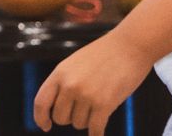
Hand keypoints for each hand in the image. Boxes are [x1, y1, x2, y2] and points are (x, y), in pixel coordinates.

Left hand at [33, 31, 153, 132]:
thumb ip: (63, 82)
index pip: (41, 102)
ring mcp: (87, 95)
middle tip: (83, 108)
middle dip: (70, 117)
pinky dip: (96, 134)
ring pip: (79, 124)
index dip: (40, 118)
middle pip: (61, 118)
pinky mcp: (104, 104)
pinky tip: (98, 134)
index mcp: (60, 73)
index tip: (45, 126)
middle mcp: (70, 85)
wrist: (130, 46)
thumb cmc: (104, 55)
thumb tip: (55, 108)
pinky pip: (95, 129)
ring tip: (98, 103)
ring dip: (88, 120)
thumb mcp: (75, 63)